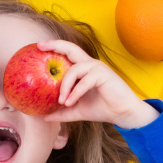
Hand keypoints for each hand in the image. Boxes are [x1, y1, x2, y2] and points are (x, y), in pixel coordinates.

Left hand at [40, 40, 157, 128]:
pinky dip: (75, 92)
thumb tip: (44, 117)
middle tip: (40, 47)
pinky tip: (69, 103)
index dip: (55, 47)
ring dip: (65, 85)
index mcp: (84, 69)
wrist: (123, 113)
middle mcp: (90, 64)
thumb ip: (62, 112)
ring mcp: (97, 68)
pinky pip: (84, 81)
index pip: (68, 53)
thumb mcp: (77, 110)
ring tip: (61, 101)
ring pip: (74, 70)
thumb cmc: (102, 108)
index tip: (39, 46)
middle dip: (55, 45)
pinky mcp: (103, 75)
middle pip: (71, 48)